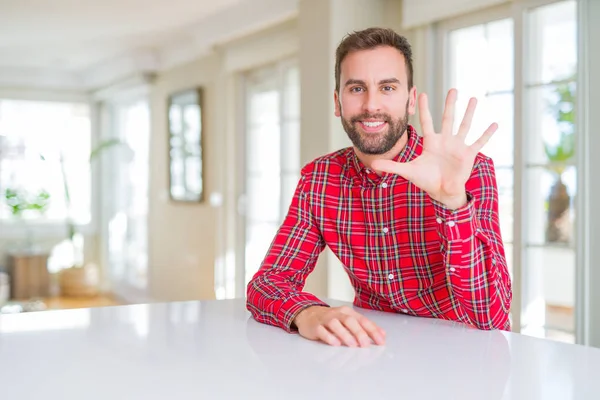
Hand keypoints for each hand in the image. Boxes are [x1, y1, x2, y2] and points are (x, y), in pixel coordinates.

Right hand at [293, 305, 385, 346]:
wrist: (308, 314)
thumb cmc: (330, 319)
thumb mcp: (348, 320)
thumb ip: (364, 327)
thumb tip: (382, 334)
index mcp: (348, 312)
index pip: (363, 320)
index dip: (373, 330)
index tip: (381, 341)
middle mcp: (337, 314)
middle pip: (350, 321)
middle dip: (359, 332)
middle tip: (365, 344)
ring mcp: (325, 319)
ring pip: (336, 324)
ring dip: (345, 334)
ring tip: (352, 345)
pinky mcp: (315, 326)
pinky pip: (322, 331)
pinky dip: (329, 337)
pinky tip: (335, 343)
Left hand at [372, 89, 497, 209]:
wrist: (442, 191)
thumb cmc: (426, 180)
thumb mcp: (408, 172)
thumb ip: (392, 167)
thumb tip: (372, 165)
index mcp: (431, 142)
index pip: (427, 121)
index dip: (425, 109)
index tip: (423, 93)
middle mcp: (446, 141)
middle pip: (448, 118)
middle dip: (450, 104)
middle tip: (453, 89)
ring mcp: (458, 146)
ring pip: (464, 126)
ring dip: (469, 113)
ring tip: (474, 99)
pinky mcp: (468, 154)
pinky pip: (479, 142)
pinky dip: (487, 134)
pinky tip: (495, 124)